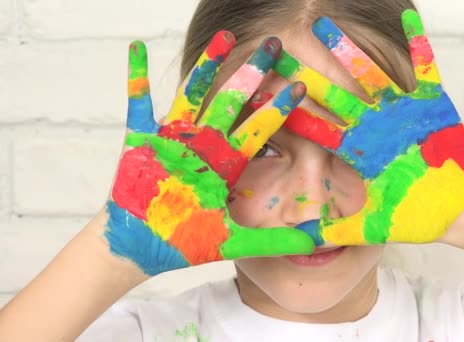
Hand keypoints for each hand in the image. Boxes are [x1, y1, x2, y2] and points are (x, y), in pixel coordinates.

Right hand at [105, 32, 313, 275]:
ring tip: (225, 37)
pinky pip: (138, 104)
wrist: (142, 248)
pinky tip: (137, 47)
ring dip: (206, 65)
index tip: (300, 89)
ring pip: (193, 95)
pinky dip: (136, 78)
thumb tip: (313, 243)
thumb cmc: (185, 242)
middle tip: (274, 46)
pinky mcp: (141, 140)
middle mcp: (203, 144)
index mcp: (225, 164)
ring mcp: (172, 139)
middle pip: (231, 102)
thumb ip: (272, 242)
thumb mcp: (233, 242)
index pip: (257, 130)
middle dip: (252, 74)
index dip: (277, 110)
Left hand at [268, 10, 463, 245]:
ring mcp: (401, 112)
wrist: (460, 210)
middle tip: (276, 50)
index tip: (262, 98)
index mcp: (358, 151)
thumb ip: (338, 230)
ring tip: (324, 24)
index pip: (316, 130)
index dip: (289, 115)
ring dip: (349, 50)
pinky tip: (408, 18)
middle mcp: (374, 127)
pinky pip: (425, 68)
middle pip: (333, 95)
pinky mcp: (432, 104)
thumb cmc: (419, 217)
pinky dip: (419, 44)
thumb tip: (300, 240)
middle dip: (305, 74)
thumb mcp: (374, 226)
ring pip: (370, 75)